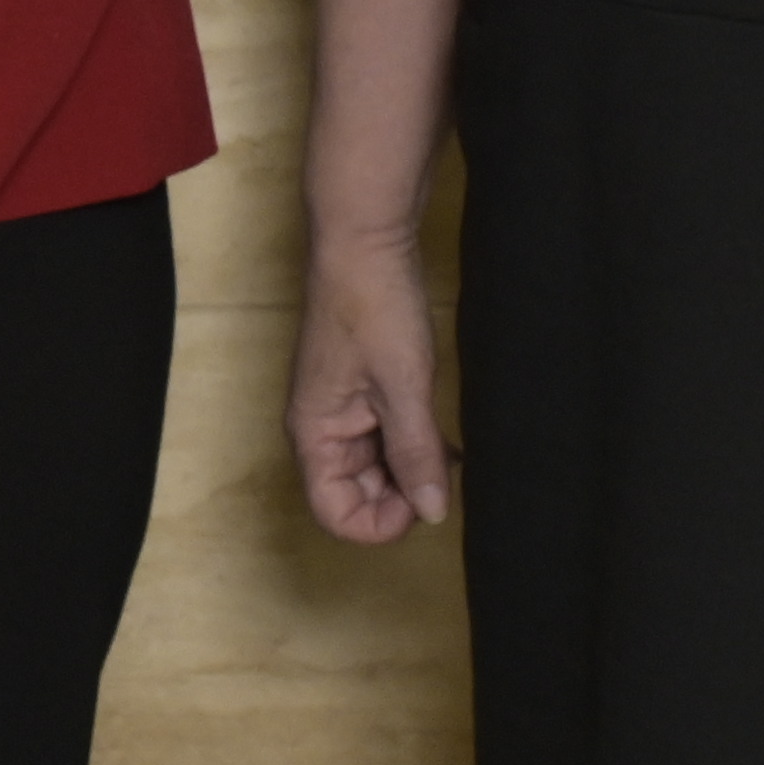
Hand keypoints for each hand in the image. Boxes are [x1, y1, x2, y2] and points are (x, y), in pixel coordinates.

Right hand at [287, 233, 456, 544]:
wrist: (365, 242)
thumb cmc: (372, 306)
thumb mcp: (404, 388)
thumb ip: (415, 454)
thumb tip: (432, 514)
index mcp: (316, 434)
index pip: (336, 514)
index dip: (381, 523)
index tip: (426, 501)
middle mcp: (321, 429)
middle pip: (356, 495)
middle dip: (403, 494)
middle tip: (445, 469)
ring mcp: (339, 410)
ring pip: (373, 469)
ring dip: (411, 468)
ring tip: (448, 450)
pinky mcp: (359, 392)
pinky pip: (383, 440)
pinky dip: (412, 445)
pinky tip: (443, 434)